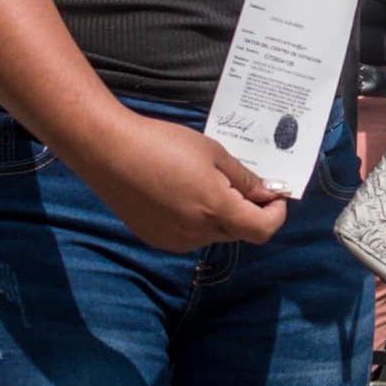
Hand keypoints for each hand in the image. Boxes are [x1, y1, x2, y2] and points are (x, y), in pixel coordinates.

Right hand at [85, 113, 287, 251]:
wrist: (109, 152)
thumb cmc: (164, 144)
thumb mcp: (213, 154)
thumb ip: (244, 178)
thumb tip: (269, 192)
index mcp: (217, 211)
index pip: (263, 230)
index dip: (276, 214)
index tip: (275, 195)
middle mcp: (198, 234)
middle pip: (239, 231)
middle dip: (248, 210)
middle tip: (240, 181)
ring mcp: (175, 240)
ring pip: (213, 233)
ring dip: (220, 215)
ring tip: (202, 181)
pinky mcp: (156, 239)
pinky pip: (189, 234)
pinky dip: (196, 219)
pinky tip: (179, 193)